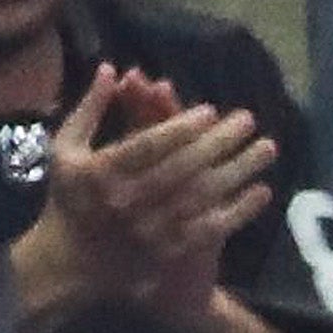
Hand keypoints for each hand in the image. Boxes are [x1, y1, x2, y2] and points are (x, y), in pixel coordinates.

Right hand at [16, 63, 277, 332]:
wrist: (71, 264)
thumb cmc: (70, 198)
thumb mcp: (66, 148)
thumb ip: (90, 108)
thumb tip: (111, 67)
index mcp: (103, 173)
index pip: (148, 145)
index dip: (180, 127)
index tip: (210, 110)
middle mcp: (129, 202)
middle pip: (183, 168)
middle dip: (219, 142)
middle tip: (249, 120)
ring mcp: (152, 230)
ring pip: (202, 197)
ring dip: (238, 171)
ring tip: (267, 148)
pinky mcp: (169, 252)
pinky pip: (210, 230)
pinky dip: (238, 211)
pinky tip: (263, 191)